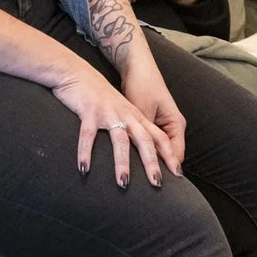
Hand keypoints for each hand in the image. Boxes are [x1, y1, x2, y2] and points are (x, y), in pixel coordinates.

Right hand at [50, 62, 171, 186]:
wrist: (77, 73)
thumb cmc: (98, 97)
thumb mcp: (119, 111)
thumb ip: (130, 128)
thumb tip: (139, 154)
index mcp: (135, 116)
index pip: (159, 137)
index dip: (170, 155)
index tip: (178, 175)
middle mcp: (126, 115)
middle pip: (145, 141)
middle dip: (152, 163)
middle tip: (157, 184)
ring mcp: (108, 113)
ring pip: (120, 140)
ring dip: (122, 163)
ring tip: (123, 184)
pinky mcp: (89, 111)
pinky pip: (89, 135)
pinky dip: (86, 152)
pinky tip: (84, 169)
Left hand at [119, 50, 187, 176]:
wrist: (135, 65)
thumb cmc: (141, 85)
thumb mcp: (143, 111)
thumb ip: (143, 133)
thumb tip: (140, 155)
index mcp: (175, 125)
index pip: (175, 157)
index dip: (166, 172)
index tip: (156, 187)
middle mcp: (171, 127)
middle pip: (168, 158)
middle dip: (159, 172)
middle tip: (149, 192)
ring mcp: (160, 126)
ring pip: (157, 153)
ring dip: (149, 165)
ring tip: (140, 185)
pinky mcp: (148, 124)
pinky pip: (148, 145)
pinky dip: (140, 154)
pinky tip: (131, 165)